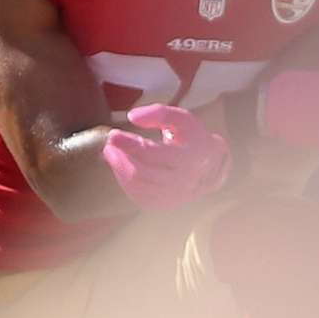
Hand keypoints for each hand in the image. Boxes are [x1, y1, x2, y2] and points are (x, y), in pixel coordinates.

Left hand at [103, 103, 230, 210]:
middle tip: (109, 144)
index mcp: (192, 157)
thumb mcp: (182, 119)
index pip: (154, 154)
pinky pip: (138, 195)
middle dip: (120, 159)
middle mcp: (185, 181)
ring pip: (138, 186)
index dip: (130, 144)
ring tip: (113, 153)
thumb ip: (159, 113)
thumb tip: (131, 116)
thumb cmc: (191, 139)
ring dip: (120, 168)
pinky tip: (122, 166)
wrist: (209, 167)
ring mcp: (175, 196)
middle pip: (142, 173)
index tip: (113, 134)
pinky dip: (126, 180)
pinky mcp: (164, 204)